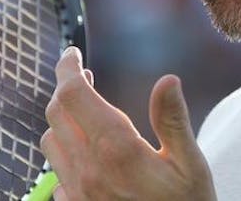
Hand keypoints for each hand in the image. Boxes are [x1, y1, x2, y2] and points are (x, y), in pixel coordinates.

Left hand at [40, 47, 216, 200]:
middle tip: (84, 76)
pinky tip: (86, 156)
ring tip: (84, 113)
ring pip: (50, 142)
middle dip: (66, 89)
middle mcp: (87, 170)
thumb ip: (173, 121)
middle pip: (56, 113)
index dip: (68, 68)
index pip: (73, 94)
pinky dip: (65, 155)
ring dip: (62, 121)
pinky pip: (56, 175)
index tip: (72, 54)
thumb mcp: (191, 166)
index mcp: (116, 150)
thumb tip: (167, 80)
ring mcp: (77, 194)